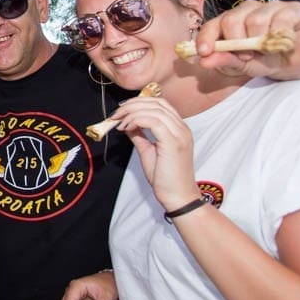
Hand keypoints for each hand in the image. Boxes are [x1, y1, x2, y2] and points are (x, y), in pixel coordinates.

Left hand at [113, 96, 200, 211]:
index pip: (160, 104)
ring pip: (154, 110)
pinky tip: (126, 128)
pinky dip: (136, 120)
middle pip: (157, 103)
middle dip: (132, 104)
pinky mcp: (174, 142)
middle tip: (116, 114)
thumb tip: (128, 124)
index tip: (122, 110)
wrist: (177, 196)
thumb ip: (140, 136)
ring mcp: (180, 134)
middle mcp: (182, 128)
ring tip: (118, 122)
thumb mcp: (148, 151)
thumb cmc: (165, 178)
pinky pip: (153, 121)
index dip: (139, 102)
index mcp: (178, 129)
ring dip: (132, 112)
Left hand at [196, 0, 299, 79]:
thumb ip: (225, 61)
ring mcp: (268, 7)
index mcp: (229, 23)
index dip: (206, 38)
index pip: (211, 25)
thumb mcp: (243, 66)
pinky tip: (283, 43)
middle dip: (236, 42)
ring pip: (255, 20)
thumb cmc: (266, 61)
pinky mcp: (291, 8)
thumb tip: (204, 61)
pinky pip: (280, 19)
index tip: (204, 52)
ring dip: (260, 41)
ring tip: (267, 51)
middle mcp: (247, 11)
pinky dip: (280, 36)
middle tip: (247, 56)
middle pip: (231, 20)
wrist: (298, 62)